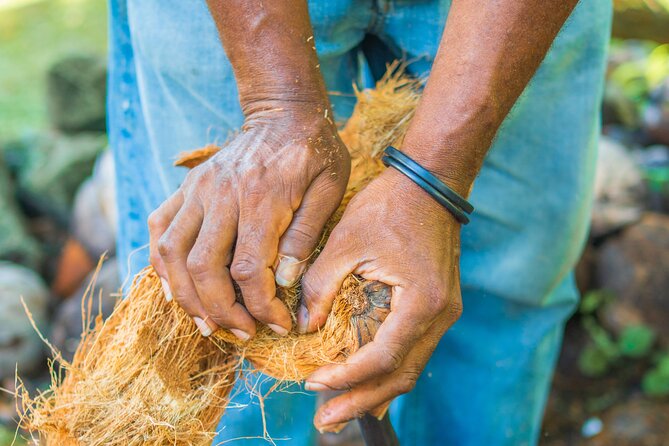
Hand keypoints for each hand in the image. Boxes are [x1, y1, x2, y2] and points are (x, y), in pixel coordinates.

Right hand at [148, 103, 349, 339]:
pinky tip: (175, 287)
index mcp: (260, 199)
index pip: (248, 270)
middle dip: (221, 312)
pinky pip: (158, 228)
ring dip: (185, 296)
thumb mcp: (329, 188)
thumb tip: (284, 280)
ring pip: (171, 254)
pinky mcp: (188, 187)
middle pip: (202, 269)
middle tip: (242, 332)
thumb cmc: (315, 151)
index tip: (277, 325)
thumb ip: (305, 235)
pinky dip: (160, 263)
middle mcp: (221, 196)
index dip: (261, 307)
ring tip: (207, 321)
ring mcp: (198, 190)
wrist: (284, 110)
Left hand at [300, 168, 462, 431]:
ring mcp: (443, 313)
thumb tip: (301, 327)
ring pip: (409, 368)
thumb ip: (321, 287)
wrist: (430, 182)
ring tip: (341, 411)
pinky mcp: (437, 307)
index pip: (381, 358)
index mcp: (421, 302)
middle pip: (400, 376)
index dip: (345, 376)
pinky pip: (412, 350)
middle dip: (360, 401)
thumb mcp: (345, 243)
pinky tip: (365, 382)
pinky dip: (387, 370)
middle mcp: (439, 316)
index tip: (312, 382)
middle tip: (325, 422)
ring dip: (374, 391)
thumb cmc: (388, 206)